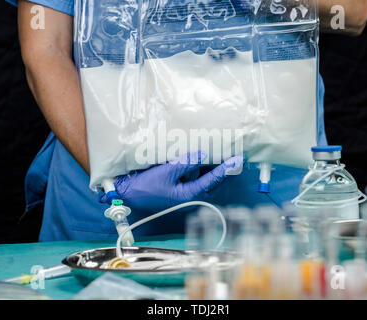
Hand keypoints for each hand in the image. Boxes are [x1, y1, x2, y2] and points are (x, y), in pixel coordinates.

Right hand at [101, 151, 243, 212]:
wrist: (129, 195)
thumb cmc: (146, 185)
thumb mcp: (167, 171)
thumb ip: (186, 163)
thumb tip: (203, 154)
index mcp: (189, 195)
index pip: (212, 180)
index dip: (226, 169)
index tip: (237, 160)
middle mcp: (190, 197)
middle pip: (212, 184)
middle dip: (223, 172)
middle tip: (234, 158)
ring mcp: (184, 195)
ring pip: (204, 182)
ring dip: (211, 171)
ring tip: (220, 157)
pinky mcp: (178, 191)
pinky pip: (194, 180)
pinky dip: (200, 171)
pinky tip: (200, 161)